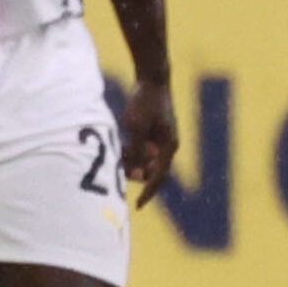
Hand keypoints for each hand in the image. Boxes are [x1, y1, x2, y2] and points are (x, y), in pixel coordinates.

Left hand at [120, 78, 177, 206]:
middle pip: (152, 171)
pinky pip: (142, 151)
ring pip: (145, 162)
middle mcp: (168, 146)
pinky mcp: (154, 134)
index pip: (159, 177)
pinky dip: (132, 153)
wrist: (151, 80)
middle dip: (135, 173)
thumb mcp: (136, 127)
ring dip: (132, 162)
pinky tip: (122, 147)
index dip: (148, 192)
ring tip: (120, 151)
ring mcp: (161, 140)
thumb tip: (138, 172)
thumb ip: (136, 150)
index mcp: (168, 146)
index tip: (137, 205)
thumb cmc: (144, 102)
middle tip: (118, 169)